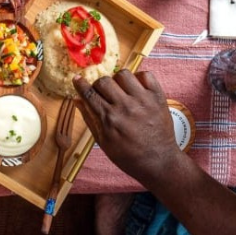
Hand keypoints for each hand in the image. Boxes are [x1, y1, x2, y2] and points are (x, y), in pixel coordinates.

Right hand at [73, 70, 181, 185]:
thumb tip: (77, 100)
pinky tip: (136, 89)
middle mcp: (125, 106)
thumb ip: (90, 119)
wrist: (158, 162)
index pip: (89, 94)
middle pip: (104, 81)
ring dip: (118, 80)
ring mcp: (143, 100)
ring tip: (121, 90)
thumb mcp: (103, 142)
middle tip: (103, 94)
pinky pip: (146, 75)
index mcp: (109, 119)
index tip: (77, 78)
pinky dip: (139, 78)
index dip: (80, 84)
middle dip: (99, 85)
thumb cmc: (128, 156)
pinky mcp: (158, 97)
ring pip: (123, 74)